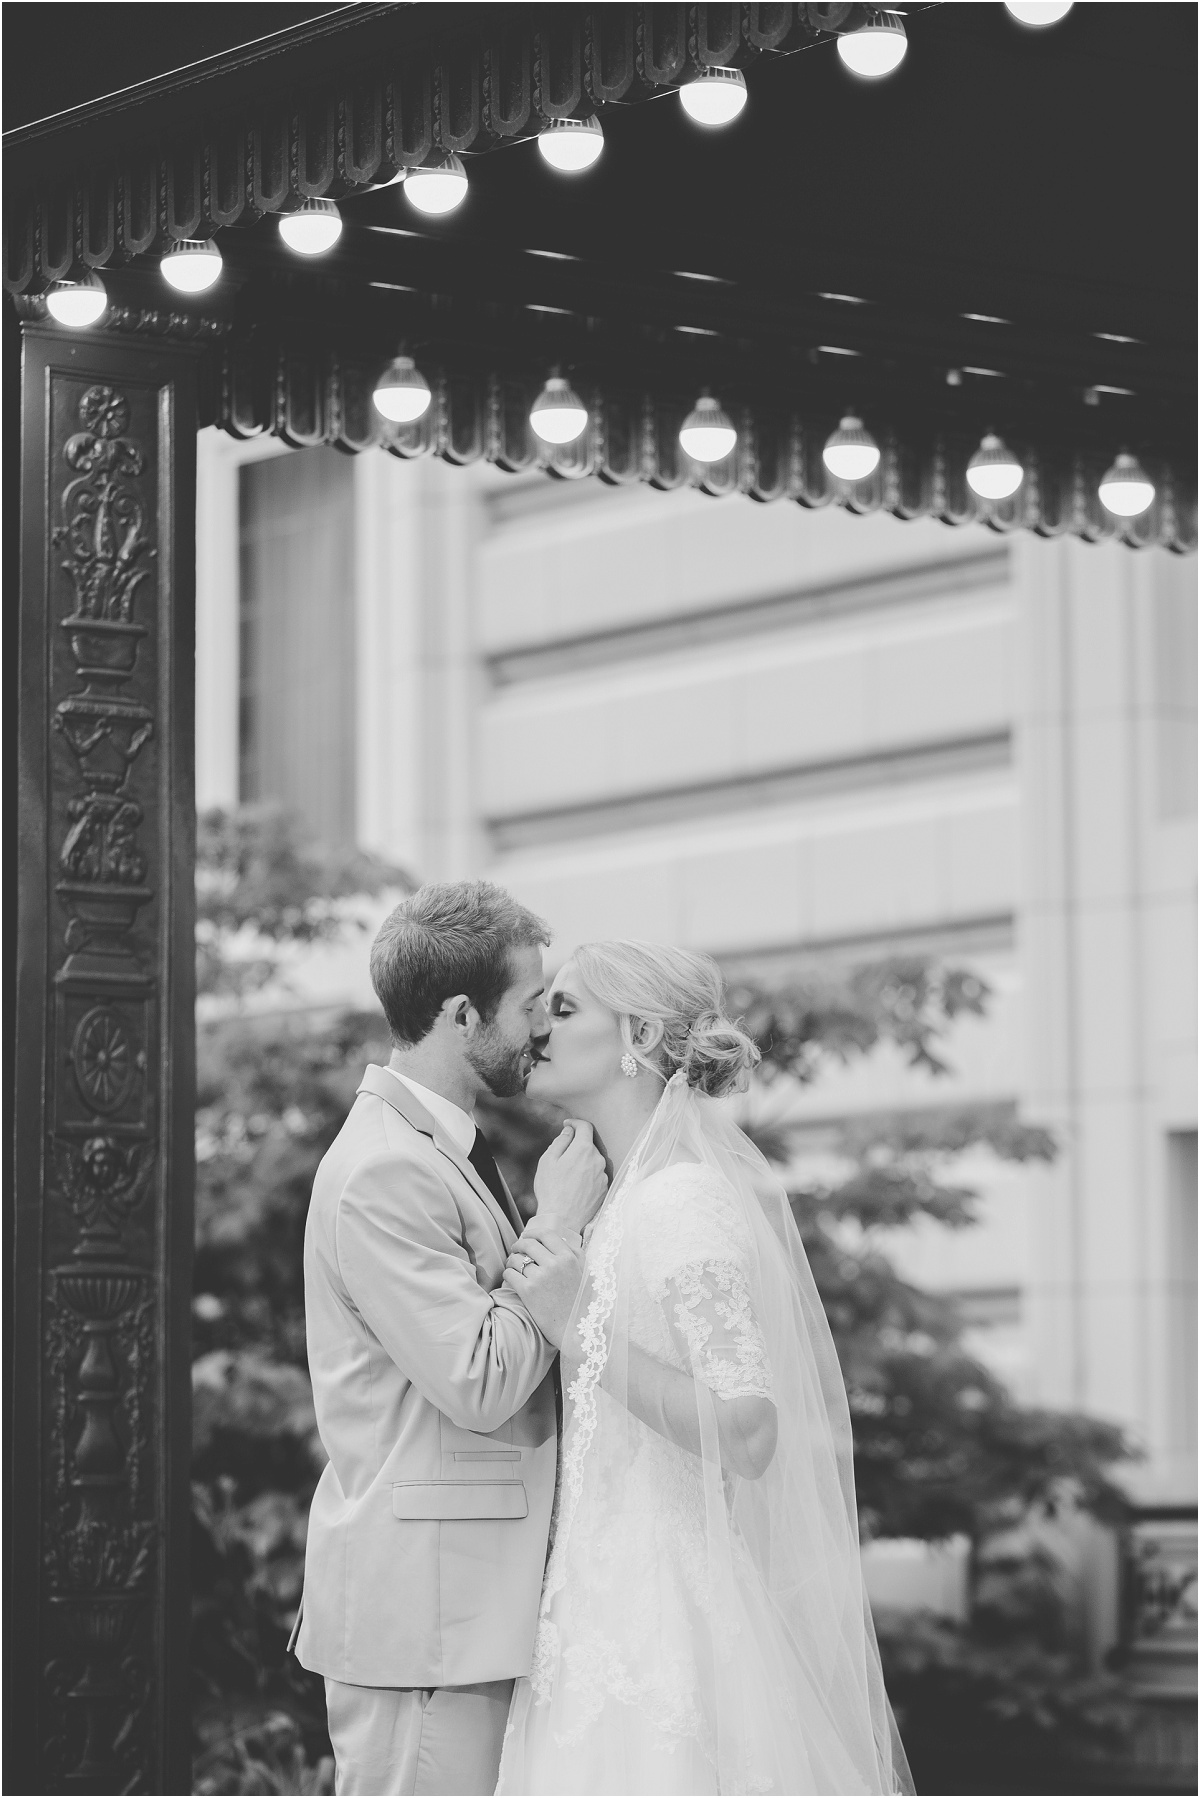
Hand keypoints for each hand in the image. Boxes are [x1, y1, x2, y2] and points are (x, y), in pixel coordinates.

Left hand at [502, 1231, 584, 1348]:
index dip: (532, 1233)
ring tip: (512, 1266)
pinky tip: (511, 1278)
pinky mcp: (528, 1291)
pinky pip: (510, 1274)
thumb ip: (575, 1253)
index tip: (527, 1237)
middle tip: (515, 1250)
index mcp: (569, 1257)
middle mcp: (554, 1264)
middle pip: (528, 1245)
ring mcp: (540, 1277)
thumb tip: (561, 1239)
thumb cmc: (581, 1302)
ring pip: (516, 1259)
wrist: (576, 1329)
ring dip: (511, 1261)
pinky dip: (507, 1274)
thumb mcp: (585, 1272)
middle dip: (518, 1245)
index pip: (546, 1234)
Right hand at [532, 1120, 606, 1235]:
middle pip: (589, 1144)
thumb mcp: (548, 1161)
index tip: (567, 1125)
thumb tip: (569, 1131)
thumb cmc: (551, 1189)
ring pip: (593, 1160)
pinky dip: (588, 1175)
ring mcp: (603, 1176)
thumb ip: (560, 1141)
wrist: (562, 1220)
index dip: (575, 1123)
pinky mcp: (604, 1189)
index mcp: (584, 1149)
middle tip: (561, 1156)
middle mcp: (598, 1160)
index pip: (585, 1126)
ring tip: (567, 1175)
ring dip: (583, 1161)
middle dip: (577, 1145)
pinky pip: (597, 1175)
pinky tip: (575, 1186)